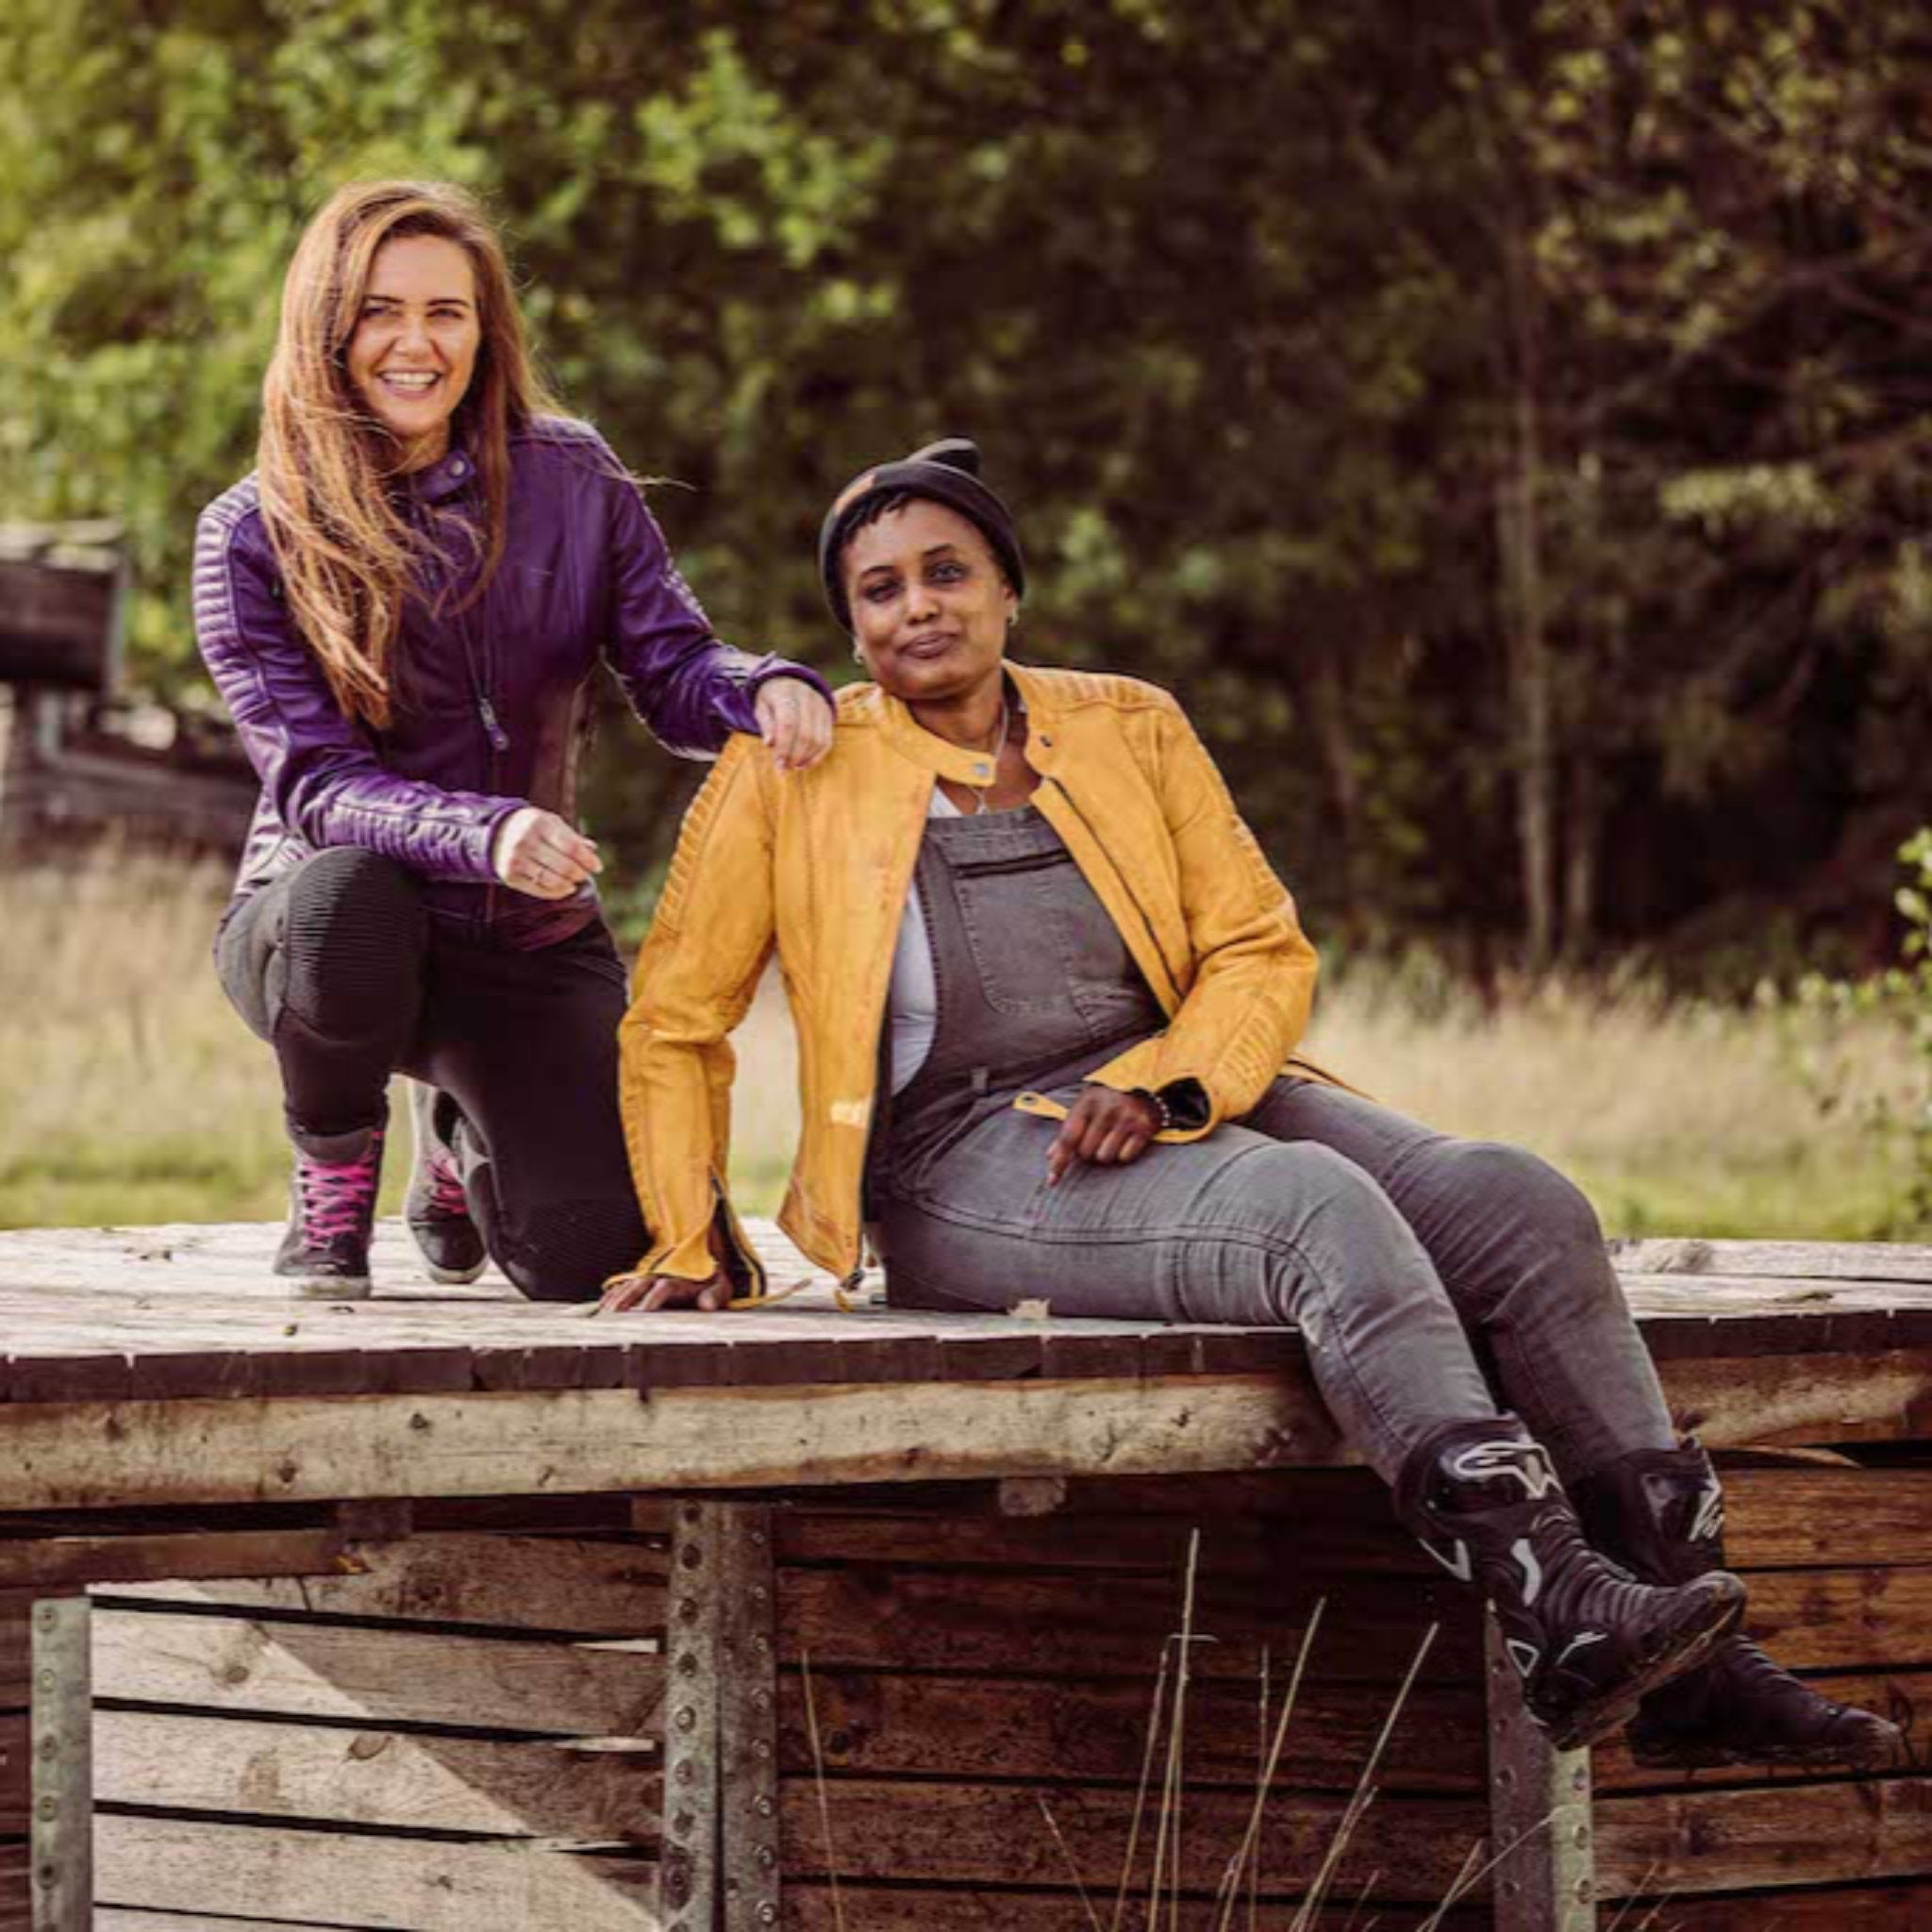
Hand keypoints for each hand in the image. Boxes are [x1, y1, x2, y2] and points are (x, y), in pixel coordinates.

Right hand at [493, 807, 602, 899]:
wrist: (497, 833)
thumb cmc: (533, 828)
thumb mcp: (551, 823)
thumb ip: (572, 836)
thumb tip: (592, 850)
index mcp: (539, 823)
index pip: (571, 847)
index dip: (588, 860)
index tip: (597, 867)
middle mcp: (525, 841)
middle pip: (564, 865)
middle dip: (580, 873)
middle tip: (584, 875)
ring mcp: (516, 859)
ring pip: (553, 880)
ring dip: (569, 884)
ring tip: (574, 882)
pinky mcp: (509, 875)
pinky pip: (539, 890)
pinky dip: (557, 892)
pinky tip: (564, 888)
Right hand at [598, 1271, 728, 1313]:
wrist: (704, 1260)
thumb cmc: (712, 1280)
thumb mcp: (721, 1287)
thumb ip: (715, 1295)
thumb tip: (706, 1305)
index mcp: (680, 1278)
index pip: (663, 1288)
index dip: (653, 1299)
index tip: (643, 1312)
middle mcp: (661, 1275)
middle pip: (640, 1285)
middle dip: (626, 1299)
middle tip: (614, 1314)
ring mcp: (650, 1276)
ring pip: (629, 1285)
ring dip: (616, 1298)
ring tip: (604, 1313)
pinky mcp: (643, 1279)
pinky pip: (624, 1284)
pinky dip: (613, 1293)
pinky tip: (603, 1305)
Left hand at [754, 677, 834, 771]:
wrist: (791, 680)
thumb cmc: (772, 698)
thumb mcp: (761, 706)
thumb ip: (765, 724)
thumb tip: (770, 744)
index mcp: (786, 694)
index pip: (788, 725)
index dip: (783, 748)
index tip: (778, 765)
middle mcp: (807, 698)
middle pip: (805, 734)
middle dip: (795, 756)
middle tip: (784, 769)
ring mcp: (821, 706)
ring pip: (818, 739)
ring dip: (806, 758)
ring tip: (794, 766)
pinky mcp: (829, 715)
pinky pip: (827, 740)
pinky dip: (818, 756)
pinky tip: (806, 763)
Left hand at [1046, 1087, 1163, 1186]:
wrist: (1144, 1079)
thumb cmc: (1107, 1097)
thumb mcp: (1085, 1105)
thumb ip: (1069, 1129)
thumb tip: (1050, 1156)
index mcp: (1087, 1102)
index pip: (1068, 1138)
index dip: (1059, 1162)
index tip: (1052, 1182)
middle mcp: (1107, 1109)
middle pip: (1086, 1152)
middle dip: (1088, 1151)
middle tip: (1097, 1137)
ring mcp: (1127, 1117)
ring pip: (1105, 1157)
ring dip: (1106, 1153)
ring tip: (1112, 1137)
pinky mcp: (1145, 1127)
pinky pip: (1126, 1157)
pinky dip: (1124, 1153)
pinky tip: (1127, 1138)